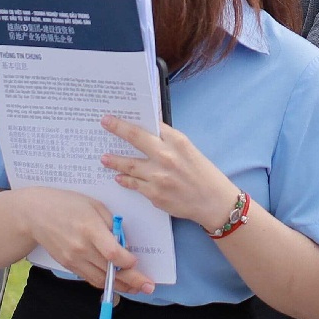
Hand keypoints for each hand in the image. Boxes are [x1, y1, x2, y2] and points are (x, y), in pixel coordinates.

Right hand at [18, 187, 154, 295]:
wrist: (35, 214)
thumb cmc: (67, 204)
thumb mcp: (94, 205)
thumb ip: (112, 225)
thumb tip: (125, 245)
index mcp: (90, 228)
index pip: (112, 253)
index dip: (128, 262)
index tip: (137, 262)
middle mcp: (81, 247)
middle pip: (110, 271)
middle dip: (133, 281)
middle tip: (149, 287)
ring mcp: (73, 259)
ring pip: (101, 280)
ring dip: (121, 286)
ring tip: (137, 287)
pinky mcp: (68, 265)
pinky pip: (90, 278)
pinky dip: (105, 282)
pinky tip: (117, 282)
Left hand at [98, 117, 241, 226]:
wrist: (213, 202)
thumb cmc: (204, 174)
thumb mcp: (189, 151)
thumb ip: (169, 142)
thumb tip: (149, 131)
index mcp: (177, 141)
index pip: (151, 125)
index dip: (133, 119)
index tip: (119, 115)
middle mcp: (166, 155)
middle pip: (136, 138)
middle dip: (118, 128)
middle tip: (105, 123)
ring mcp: (158, 176)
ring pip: (129, 164)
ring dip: (114, 160)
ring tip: (104, 158)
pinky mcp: (154, 194)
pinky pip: (134, 184)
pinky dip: (125, 179)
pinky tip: (119, 177)